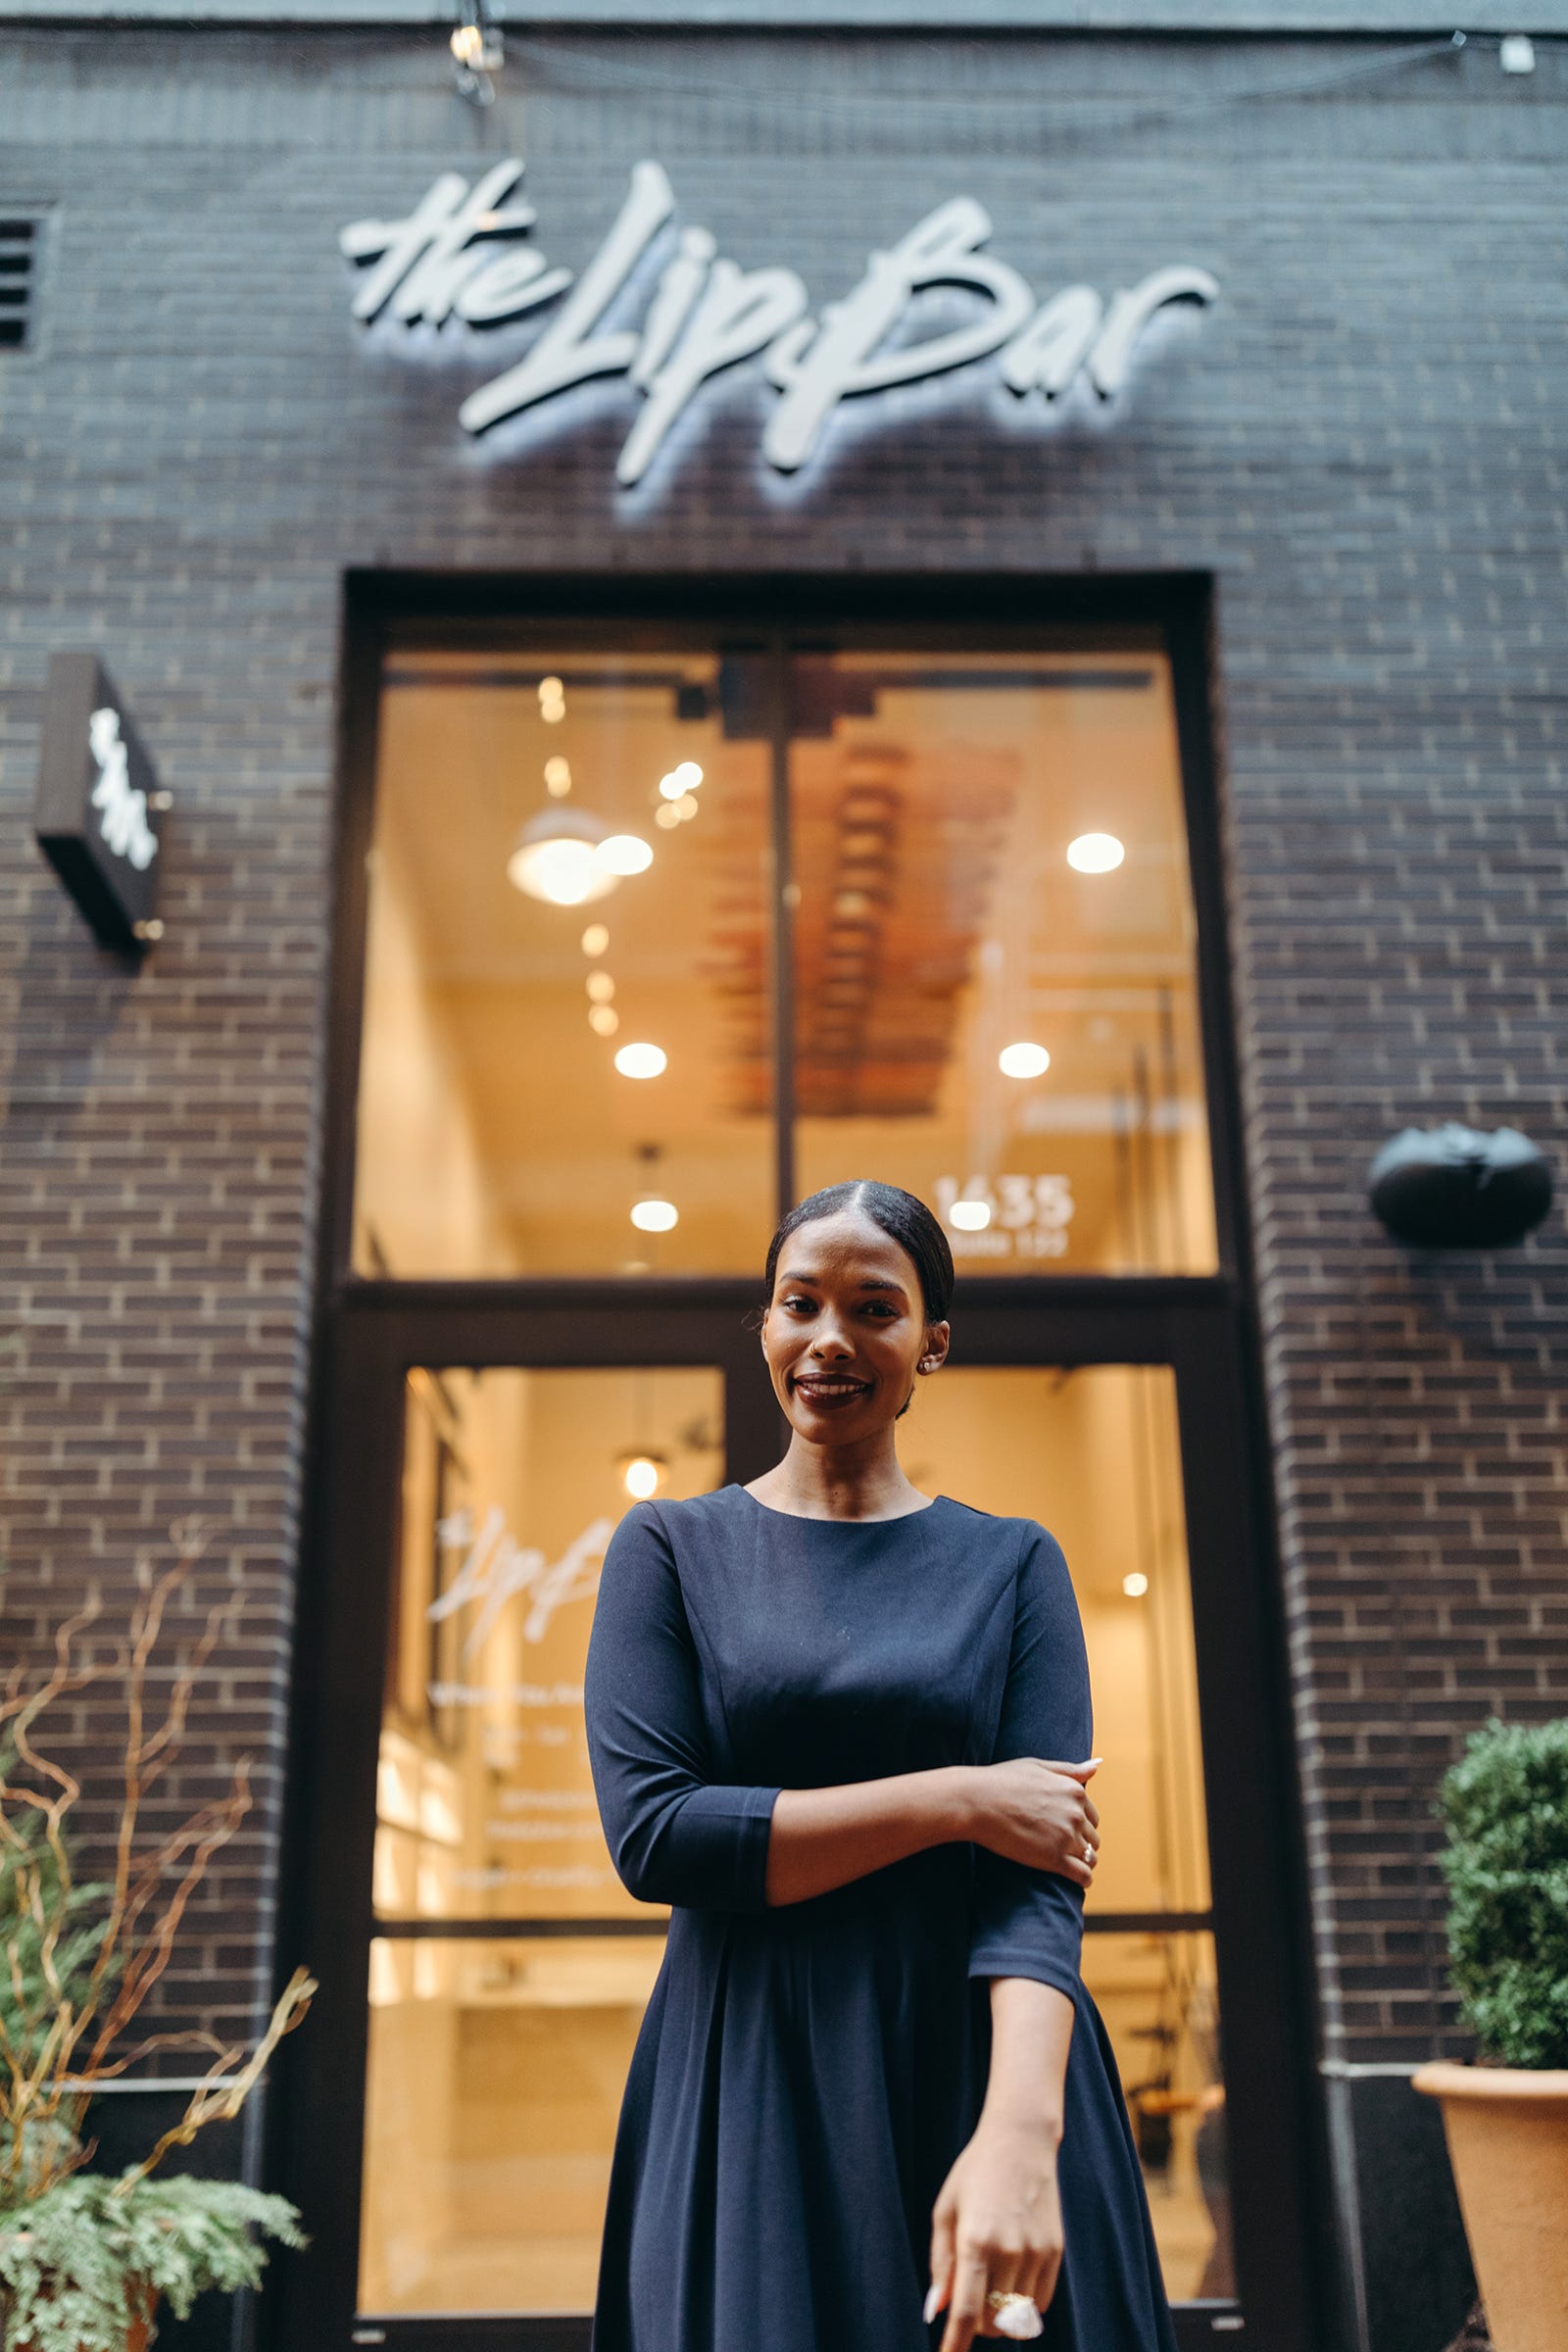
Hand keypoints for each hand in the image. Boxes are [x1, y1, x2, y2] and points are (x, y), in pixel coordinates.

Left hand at [924, 2117, 1064, 2349]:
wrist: (1022, 2141)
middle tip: (966, 2298)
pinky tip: (1012, 2281)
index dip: (955, 2345)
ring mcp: (1036, 2253)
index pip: (965, 2313)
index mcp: (975, 2240)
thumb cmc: (974, 2174)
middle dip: (974, 2323)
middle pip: (990, 2322)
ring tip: (989, 2285)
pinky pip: (1039, 2305)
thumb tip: (935, 2313)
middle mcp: (1009, 2251)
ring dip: (998, 2317)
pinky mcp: (1055, 2253)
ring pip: (1016, 2319)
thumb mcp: (946, 2212)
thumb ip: (940, 2265)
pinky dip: (1022, 2308)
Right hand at [970, 1757, 1100, 1885]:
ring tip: (1068, 1863)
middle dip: (1081, 1843)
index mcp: (1074, 1791)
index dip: (1081, 1824)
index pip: (1092, 1816)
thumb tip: (1096, 1765)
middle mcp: (1076, 1814)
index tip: (1065, 1829)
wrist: (976, 1801)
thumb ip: (1070, 1770)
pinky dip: (1083, 1879)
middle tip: (1061, 1847)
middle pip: (1092, 1837)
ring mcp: (1066, 1837)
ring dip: (1083, 1861)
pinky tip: (1075, 1879)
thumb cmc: (1002, 1781)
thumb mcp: (1038, 1766)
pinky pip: (1083, 1875)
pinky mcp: (1054, 1859)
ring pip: (1090, 1857)